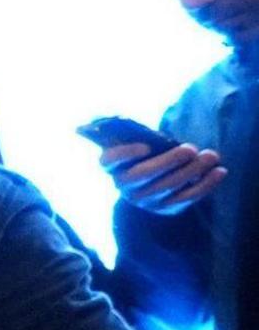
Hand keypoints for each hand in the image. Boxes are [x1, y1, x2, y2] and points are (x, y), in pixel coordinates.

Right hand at [104, 139, 225, 214]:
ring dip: (192, 171)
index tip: (145, 147)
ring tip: (211, 156)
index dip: (125, 154)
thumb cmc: (146, 153)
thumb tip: (121, 121)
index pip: (109, 161)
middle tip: (190, 149)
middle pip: (142, 176)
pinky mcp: (167, 208)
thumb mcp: (134, 140)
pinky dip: (206, 184)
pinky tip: (220, 171)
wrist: (153, 180)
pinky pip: (187, 197)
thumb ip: (129, 131)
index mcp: (113, 167)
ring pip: (168, 187)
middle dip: (168, 162)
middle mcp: (125, 187)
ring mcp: (146, 200)